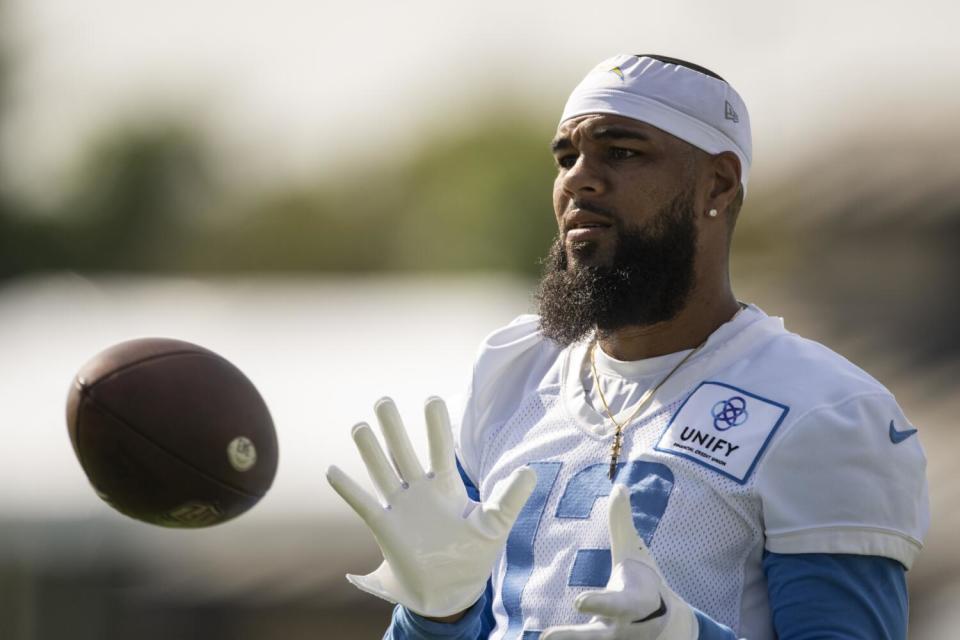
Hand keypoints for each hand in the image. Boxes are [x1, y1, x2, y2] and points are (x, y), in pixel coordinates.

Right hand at [326, 396, 536, 617]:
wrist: (451, 592)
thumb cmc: (474, 556)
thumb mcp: (495, 525)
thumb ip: (510, 498)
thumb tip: (531, 471)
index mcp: (446, 487)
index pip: (441, 450)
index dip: (436, 427)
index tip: (431, 399)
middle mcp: (420, 491)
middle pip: (404, 453)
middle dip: (395, 429)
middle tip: (383, 400)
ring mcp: (401, 508)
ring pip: (382, 472)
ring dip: (370, 451)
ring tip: (359, 426)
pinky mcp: (385, 529)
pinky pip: (364, 505)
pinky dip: (348, 489)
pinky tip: (333, 470)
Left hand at [541, 485, 697, 639]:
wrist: (674, 628)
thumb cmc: (649, 584)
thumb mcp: (637, 556)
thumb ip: (622, 524)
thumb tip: (618, 485)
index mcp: (634, 603)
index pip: (618, 604)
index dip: (601, 604)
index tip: (579, 601)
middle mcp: (625, 631)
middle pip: (598, 639)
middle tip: (546, 638)